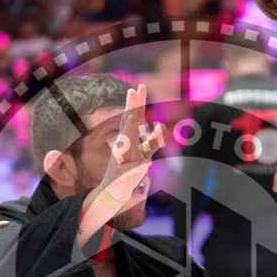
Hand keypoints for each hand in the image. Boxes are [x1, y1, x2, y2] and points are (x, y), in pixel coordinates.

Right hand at [95, 84, 163, 203]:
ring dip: (128, 129)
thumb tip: (161, 125)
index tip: (139, 87)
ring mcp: (121, 159)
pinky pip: (130, 170)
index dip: (136, 103)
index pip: (133, 118)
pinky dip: (134, 168)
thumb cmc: (129, 169)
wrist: (115, 189)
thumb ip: (154, 140)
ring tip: (133, 116)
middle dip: (131, 108)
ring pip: (125, 142)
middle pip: (128, 124)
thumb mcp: (144, 153)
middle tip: (132, 90)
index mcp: (128, 139)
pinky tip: (140, 164)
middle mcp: (123, 146)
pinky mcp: (122, 174)